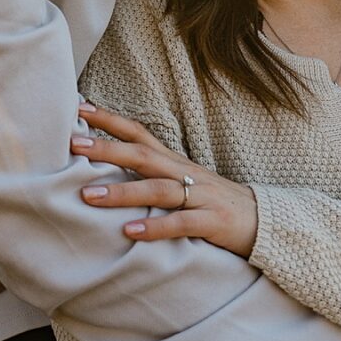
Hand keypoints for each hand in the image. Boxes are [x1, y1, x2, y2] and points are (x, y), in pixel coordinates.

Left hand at [71, 102, 258, 256]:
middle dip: (107, 149)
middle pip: (142, 155)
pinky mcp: (213, 222)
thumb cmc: (214, 202)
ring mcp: (201, 196)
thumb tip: (108, 170)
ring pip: (158, 190)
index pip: (139, 133)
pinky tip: (130, 232)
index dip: (110, 119)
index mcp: (175, 162)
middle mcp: (185, 173)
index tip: (78, 108)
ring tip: (88, 195)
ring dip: (122, 193)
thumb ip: (151, 175)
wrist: (267, 222)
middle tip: (74, 144)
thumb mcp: (183, 182)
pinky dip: (155, 227)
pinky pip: (181, 223)